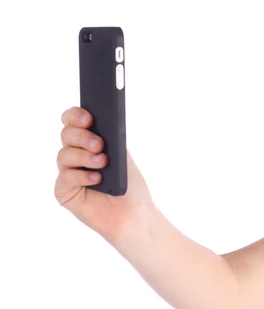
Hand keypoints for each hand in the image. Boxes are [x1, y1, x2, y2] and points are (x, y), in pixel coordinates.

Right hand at [55, 106, 154, 243]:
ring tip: (103, 162)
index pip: (73, 120)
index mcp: (89, 140)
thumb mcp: (122, 155)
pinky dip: (82, 176)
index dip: (76, 115)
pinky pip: (65, 179)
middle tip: (99, 144)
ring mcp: (68, 172)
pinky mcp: (64, 192)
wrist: (134, 212)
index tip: (89, 118)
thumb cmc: (129, 184)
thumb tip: (99, 125)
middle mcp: (76, 154)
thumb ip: (109, 139)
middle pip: (66, 134)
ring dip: (84, 157)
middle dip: (82, 137)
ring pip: (64, 155)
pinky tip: (97, 179)